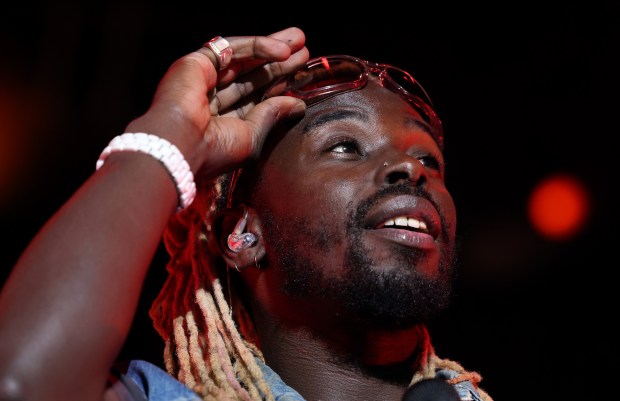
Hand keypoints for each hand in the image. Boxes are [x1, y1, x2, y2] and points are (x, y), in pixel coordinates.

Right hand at [124, 27, 308, 178]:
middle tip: (305, 53)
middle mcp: (213, 99)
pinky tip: (282, 50)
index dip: (281, 86)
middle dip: (280, 64)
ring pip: (244, 58)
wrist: (181, 143)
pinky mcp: (198, 61)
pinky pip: (233, 48)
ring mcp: (204, 79)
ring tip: (300, 41)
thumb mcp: (253, 136)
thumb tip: (298, 105)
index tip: (303, 78)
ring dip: (273, 48)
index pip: (257, 98)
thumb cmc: (214, 150)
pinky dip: (259, 46)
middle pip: (253, 75)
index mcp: (224, 122)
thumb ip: (272, 116)